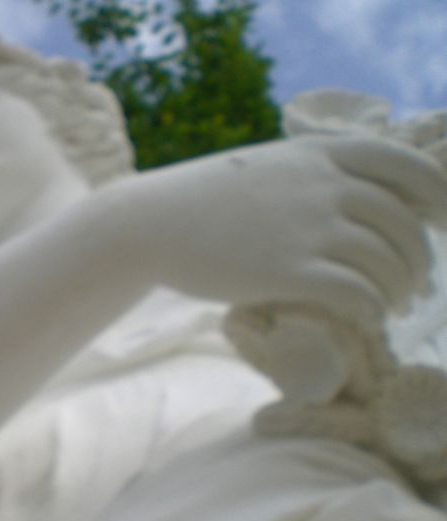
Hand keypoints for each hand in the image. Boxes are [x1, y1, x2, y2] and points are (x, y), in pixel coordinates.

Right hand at [120, 136, 446, 324]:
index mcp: (321, 153)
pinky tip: (370, 320)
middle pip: (403, 224)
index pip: (411, 167)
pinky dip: (374, 311)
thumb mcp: (266, 166)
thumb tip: (357, 203)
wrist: (148, 223)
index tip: (440, 223)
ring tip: (397, 305)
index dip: (438, 198)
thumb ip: (313, 175)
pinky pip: (358, 294)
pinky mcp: (288, 272)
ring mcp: (307, 228)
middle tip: (417, 284)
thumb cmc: (202, 200)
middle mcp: (324, 186)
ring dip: (401, 289)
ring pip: (387, 262)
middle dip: (420, 259)